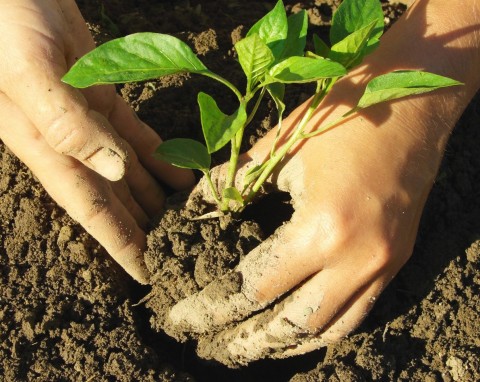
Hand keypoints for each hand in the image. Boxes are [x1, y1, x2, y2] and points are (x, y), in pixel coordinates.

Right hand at [0, 1, 193, 282]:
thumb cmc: (6, 23)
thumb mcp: (29, 71)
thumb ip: (67, 123)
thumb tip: (114, 172)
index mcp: (49, 148)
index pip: (91, 210)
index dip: (120, 244)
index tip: (147, 274)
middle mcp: (71, 144)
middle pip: (116, 199)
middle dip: (145, 229)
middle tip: (180, 251)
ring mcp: (91, 122)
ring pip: (131, 172)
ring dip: (159, 197)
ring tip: (189, 220)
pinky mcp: (105, 98)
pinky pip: (139, 137)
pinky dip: (163, 157)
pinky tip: (185, 175)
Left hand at [167, 0, 479, 364]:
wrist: (411, 97)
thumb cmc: (341, 113)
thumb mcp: (279, 147)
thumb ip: (234, 185)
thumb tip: (198, 210)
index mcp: (322, 228)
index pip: (257, 287)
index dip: (216, 306)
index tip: (187, 316)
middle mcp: (358, 258)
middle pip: (293, 324)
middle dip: (247, 340)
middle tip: (215, 345)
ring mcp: (384, 263)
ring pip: (330, 329)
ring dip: (287, 342)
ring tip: (253, 344)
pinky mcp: (398, 258)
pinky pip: (359, 312)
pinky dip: (324, 326)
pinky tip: (300, 323)